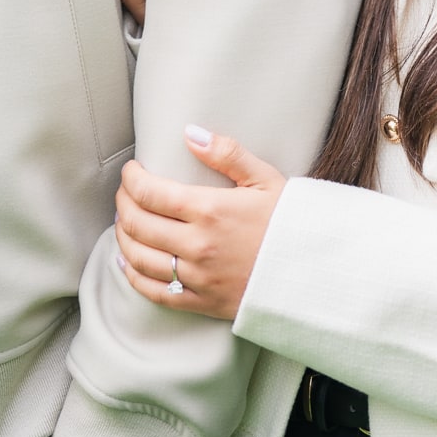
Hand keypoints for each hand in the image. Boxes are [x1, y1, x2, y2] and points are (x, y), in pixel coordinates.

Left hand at [115, 126, 285, 319]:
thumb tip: (190, 133)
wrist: (312, 271)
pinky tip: (128, 262)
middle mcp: (197, 245)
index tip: (131, 171)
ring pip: (140, 258)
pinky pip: (155, 292)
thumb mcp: (265, 178)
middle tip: (125, 192)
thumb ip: (226, 153)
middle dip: (124, 203)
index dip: (132, 179)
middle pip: (139, 224)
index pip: (151, 193)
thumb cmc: (290, 221)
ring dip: (124, 236)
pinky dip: (133, 275)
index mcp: (210, 209)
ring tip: (125, 221)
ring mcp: (197, 277)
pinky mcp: (201, 303)